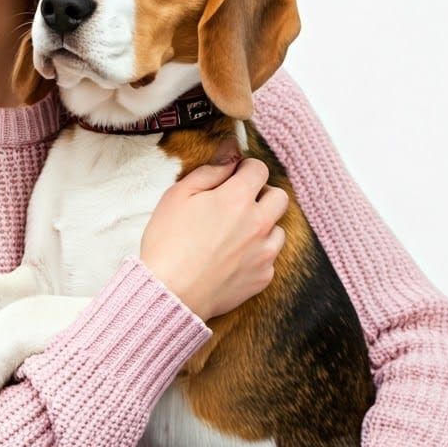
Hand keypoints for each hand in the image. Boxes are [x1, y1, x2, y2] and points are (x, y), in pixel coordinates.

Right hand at [139, 158, 289, 319]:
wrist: (169, 292)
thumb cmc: (168, 242)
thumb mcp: (178, 196)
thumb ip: (210, 172)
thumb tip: (230, 154)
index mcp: (237, 198)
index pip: (259, 169)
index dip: (245, 170)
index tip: (233, 178)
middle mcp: (258, 223)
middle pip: (279, 197)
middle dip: (261, 195)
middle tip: (237, 205)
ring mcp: (264, 252)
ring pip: (278, 229)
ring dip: (262, 226)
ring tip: (234, 235)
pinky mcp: (263, 277)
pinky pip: (269, 258)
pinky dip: (256, 255)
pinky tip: (232, 259)